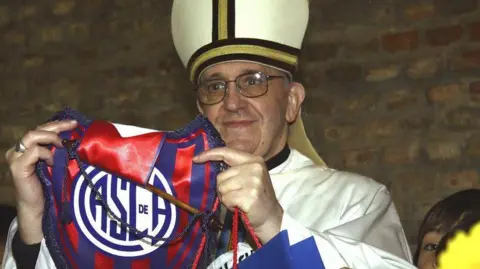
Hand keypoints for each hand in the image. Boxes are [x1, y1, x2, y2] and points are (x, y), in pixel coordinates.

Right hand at [5, 120, 76, 243]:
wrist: (40, 208)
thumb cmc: (51, 186)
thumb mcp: (57, 163)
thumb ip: (60, 150)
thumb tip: (76, 137)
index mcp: (28, 148)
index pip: (42, 129)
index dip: (58, 124)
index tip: (74, 123)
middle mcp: (19, 150)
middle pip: (37, 129)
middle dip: (57, 126)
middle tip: (73, 126)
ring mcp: (16, 157)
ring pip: (32, 136)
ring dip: (51, 138)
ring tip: (63, 146)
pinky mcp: (18, 167)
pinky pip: (33, 152)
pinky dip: (46, 154)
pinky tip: (53, 162)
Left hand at [193, 147, 282, 242]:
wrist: (271, 217)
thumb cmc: (256, 198)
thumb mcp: (249, 177)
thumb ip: (234, 169)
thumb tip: (207, 164)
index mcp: (254, 160)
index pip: (227, 152)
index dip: (209, 154)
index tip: (196, 158)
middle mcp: (255, 168)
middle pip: (221, 176)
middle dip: (224, 188)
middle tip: (237, 196)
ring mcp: (254, 181)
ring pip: (222, 188)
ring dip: (227, 198)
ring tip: (239, 201)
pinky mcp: (250, 195)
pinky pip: (226, 198)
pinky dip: (230, 205)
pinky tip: (241, 207)